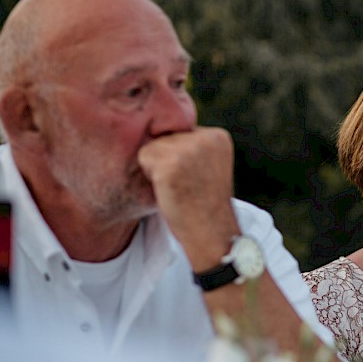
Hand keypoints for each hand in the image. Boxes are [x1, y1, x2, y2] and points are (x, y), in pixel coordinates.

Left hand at [137, 127, 239, 268]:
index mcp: (218, 137)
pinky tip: (168, 189)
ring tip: (177, 188)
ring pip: (152, 147)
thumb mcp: (208, 165)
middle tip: (186, 186)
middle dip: (168, 161)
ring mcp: (188, 149)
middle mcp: (206, 138)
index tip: (195, 179)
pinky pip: (143, 157)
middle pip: (165, 138)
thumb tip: (160, 129)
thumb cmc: (205, 204)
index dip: (181, 159)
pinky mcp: (170, 162)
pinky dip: (149, 176)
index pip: (182, 134)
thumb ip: (194, 147)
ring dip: (157, 169)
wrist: (211, 232)